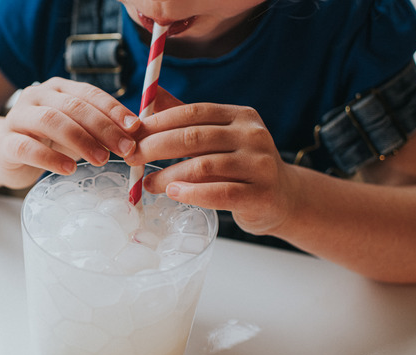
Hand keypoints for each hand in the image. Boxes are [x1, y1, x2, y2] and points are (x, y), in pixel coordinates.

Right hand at [0, 78, 140, 188]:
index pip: (89, 93)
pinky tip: (69, 169)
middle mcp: (36, 96)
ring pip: (50, 120)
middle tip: (125, 149)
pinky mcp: (4, 143)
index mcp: (57, 88)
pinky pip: (26, 147)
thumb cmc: (47, 141)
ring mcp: (17, 117)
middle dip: (103, 127)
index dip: (113, 110)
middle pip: (73, 106)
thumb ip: (99, 129)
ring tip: (101, 159)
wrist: (4, 155)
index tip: (135, 128)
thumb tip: (137, 134)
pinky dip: (50, 158)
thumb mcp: (75, 130)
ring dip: (80, 140)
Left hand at [126, 88, 298, 234]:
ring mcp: (259, 164)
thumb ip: (186, 119)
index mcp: (239, 116)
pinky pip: (220, 193)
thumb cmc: (241, 166)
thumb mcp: (218, 137)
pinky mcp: (260, 194)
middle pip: (194, 137)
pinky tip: (173, 194)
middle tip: (131, 158)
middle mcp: (252, 135)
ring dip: (168, 175)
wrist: (283, 198)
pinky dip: (192, 193)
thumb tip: (152, 95)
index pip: (193, 112)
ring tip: (146, 184)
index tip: (131, 135)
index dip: (158, 122)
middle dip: (155, 146)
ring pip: (203, 166)